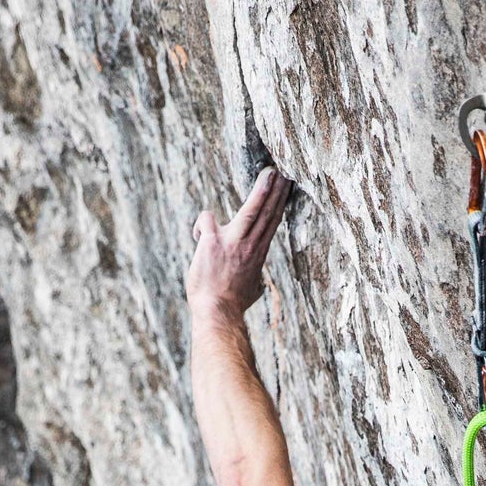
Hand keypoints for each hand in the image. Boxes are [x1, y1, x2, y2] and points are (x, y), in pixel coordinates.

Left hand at [186, 167, 291, 320]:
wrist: (218, 313)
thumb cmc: (232, 304)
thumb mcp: (251, 289)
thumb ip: (253, 275)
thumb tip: (256, 280)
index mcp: (258, 253)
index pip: (271, 222)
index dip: (279, 203)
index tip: (286, 188)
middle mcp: (250, 245)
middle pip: (267, 212)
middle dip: (277, 190)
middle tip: (283, 171)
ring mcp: (233, 242)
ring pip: (252, 210)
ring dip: (262, 190)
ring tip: (270, 173)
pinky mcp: (213, 242)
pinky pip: (207, 220)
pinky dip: (201, 226)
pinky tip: (200, 236)